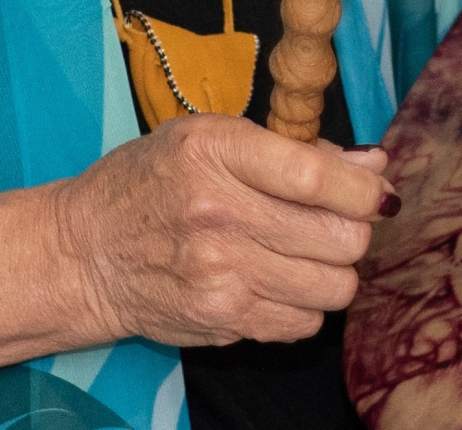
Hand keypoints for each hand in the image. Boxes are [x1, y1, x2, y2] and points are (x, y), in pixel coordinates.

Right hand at [55, 114, 396, 347]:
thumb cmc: (150, 182)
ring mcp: (221, 275)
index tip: (378, 192)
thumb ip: (295, 149)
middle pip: (339, 237)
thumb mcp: (210, 138)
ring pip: (335, 286)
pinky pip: (305, 323)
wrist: (83, 253)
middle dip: (354, 229)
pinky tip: (280, 281)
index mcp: (216, 152)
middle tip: (336, 221)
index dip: (364, 189)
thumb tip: (372, 165)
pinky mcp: (221, 321)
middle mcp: (219, 214)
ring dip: (335, 270)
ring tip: (307, 252)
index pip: (316, 177)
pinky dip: (306, 305)